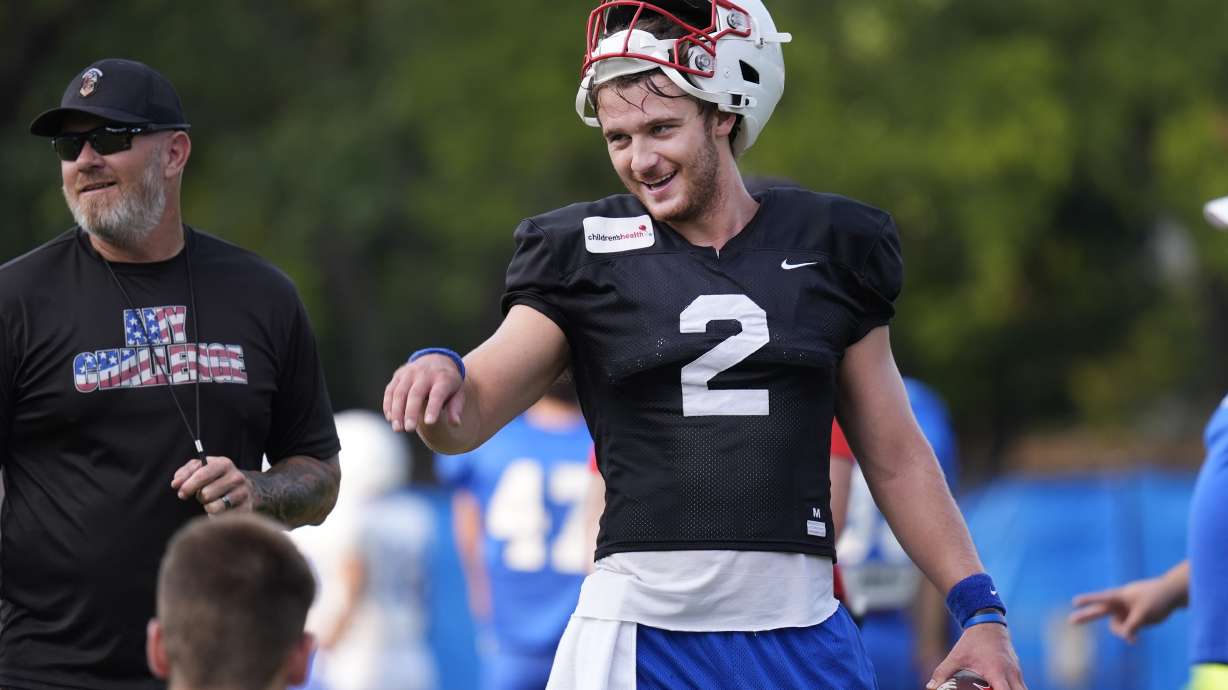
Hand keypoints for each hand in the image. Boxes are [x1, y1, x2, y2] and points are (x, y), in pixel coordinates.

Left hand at [171, 456, 253, 514]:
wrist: (245, 486)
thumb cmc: (216, 478)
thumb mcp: (202, 468)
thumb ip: (185, 473)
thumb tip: (175, 484)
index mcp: (224, 464)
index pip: (202, 475)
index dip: (188, 486)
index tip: (181, 493)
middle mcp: (236, 477)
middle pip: (206, 494)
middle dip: (200, 497)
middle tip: (203, 495)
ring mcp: (243, 493)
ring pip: (214, 507)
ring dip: (208, 507)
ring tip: (212, 502)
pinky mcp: (247, 508)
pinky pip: (223, 518)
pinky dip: (216, 517)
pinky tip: (220, 511)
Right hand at [382, 354, 464, 432]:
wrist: (437, 360)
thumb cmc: (449, 384)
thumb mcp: (458, 393)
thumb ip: (455, 408)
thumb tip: (456, 423)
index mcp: (443, 378)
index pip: (437, 394)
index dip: (433, 408)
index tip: (429, 423)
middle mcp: (425, 373)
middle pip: (416, 393)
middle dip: (411, 412)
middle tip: (409, 429)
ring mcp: (409, 373)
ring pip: (400, 392)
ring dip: (397, 411)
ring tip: (398, 428)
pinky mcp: (398, 375)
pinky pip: (390, 391)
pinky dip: (388, 405)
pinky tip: (390, 419)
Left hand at [927, 623, 1026, 689]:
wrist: (987, 623)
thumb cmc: (972, 641)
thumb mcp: (956, 657)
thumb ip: (943, 673)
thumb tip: (930, 687)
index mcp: (996, 671)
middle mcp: (1011, 673)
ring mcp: (1017, 672)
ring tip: (994, 689)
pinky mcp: (1017, 670)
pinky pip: (1021, 686)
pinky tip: (999, 689)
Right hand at [1068, 574, 1182, 642]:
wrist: (1171, 595)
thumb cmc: (1156, 598)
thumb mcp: (1144, 613)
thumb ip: (1133, 626)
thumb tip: (1126, 638)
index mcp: (1119, 596)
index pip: (1100, 598)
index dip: (1088, 601)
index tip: (1074, 601)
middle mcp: (1118, 604)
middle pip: (1099, 611)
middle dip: (1086, 616)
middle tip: (1070, 621)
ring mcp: (1124, 611)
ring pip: (1117, 626)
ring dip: (1123, 632)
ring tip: (1134, 638)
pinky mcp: (1131, 617)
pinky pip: (1126, 629)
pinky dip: (1130, 634)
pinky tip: (1135, 640)